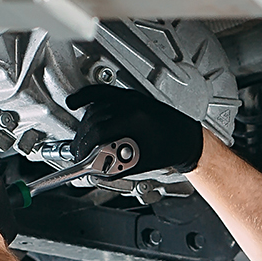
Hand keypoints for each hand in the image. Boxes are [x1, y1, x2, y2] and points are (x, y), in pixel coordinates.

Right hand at [68, 84, 205, 174]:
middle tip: (79, 151)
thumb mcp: (141, 162)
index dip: (85, 146)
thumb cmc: (170, 149)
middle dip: (82, 137)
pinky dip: (87, 97)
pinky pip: (102, 92)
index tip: (81, 156)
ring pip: (95, 106)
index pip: (99, 131)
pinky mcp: (129, 96)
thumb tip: (94, 168)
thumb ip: (115, 166)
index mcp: (135, 120)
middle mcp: (131, 104)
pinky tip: (75, 102)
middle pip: (94, 119)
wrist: (185, 138)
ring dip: (84, 123)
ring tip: (80, 139)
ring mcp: (130, 97)